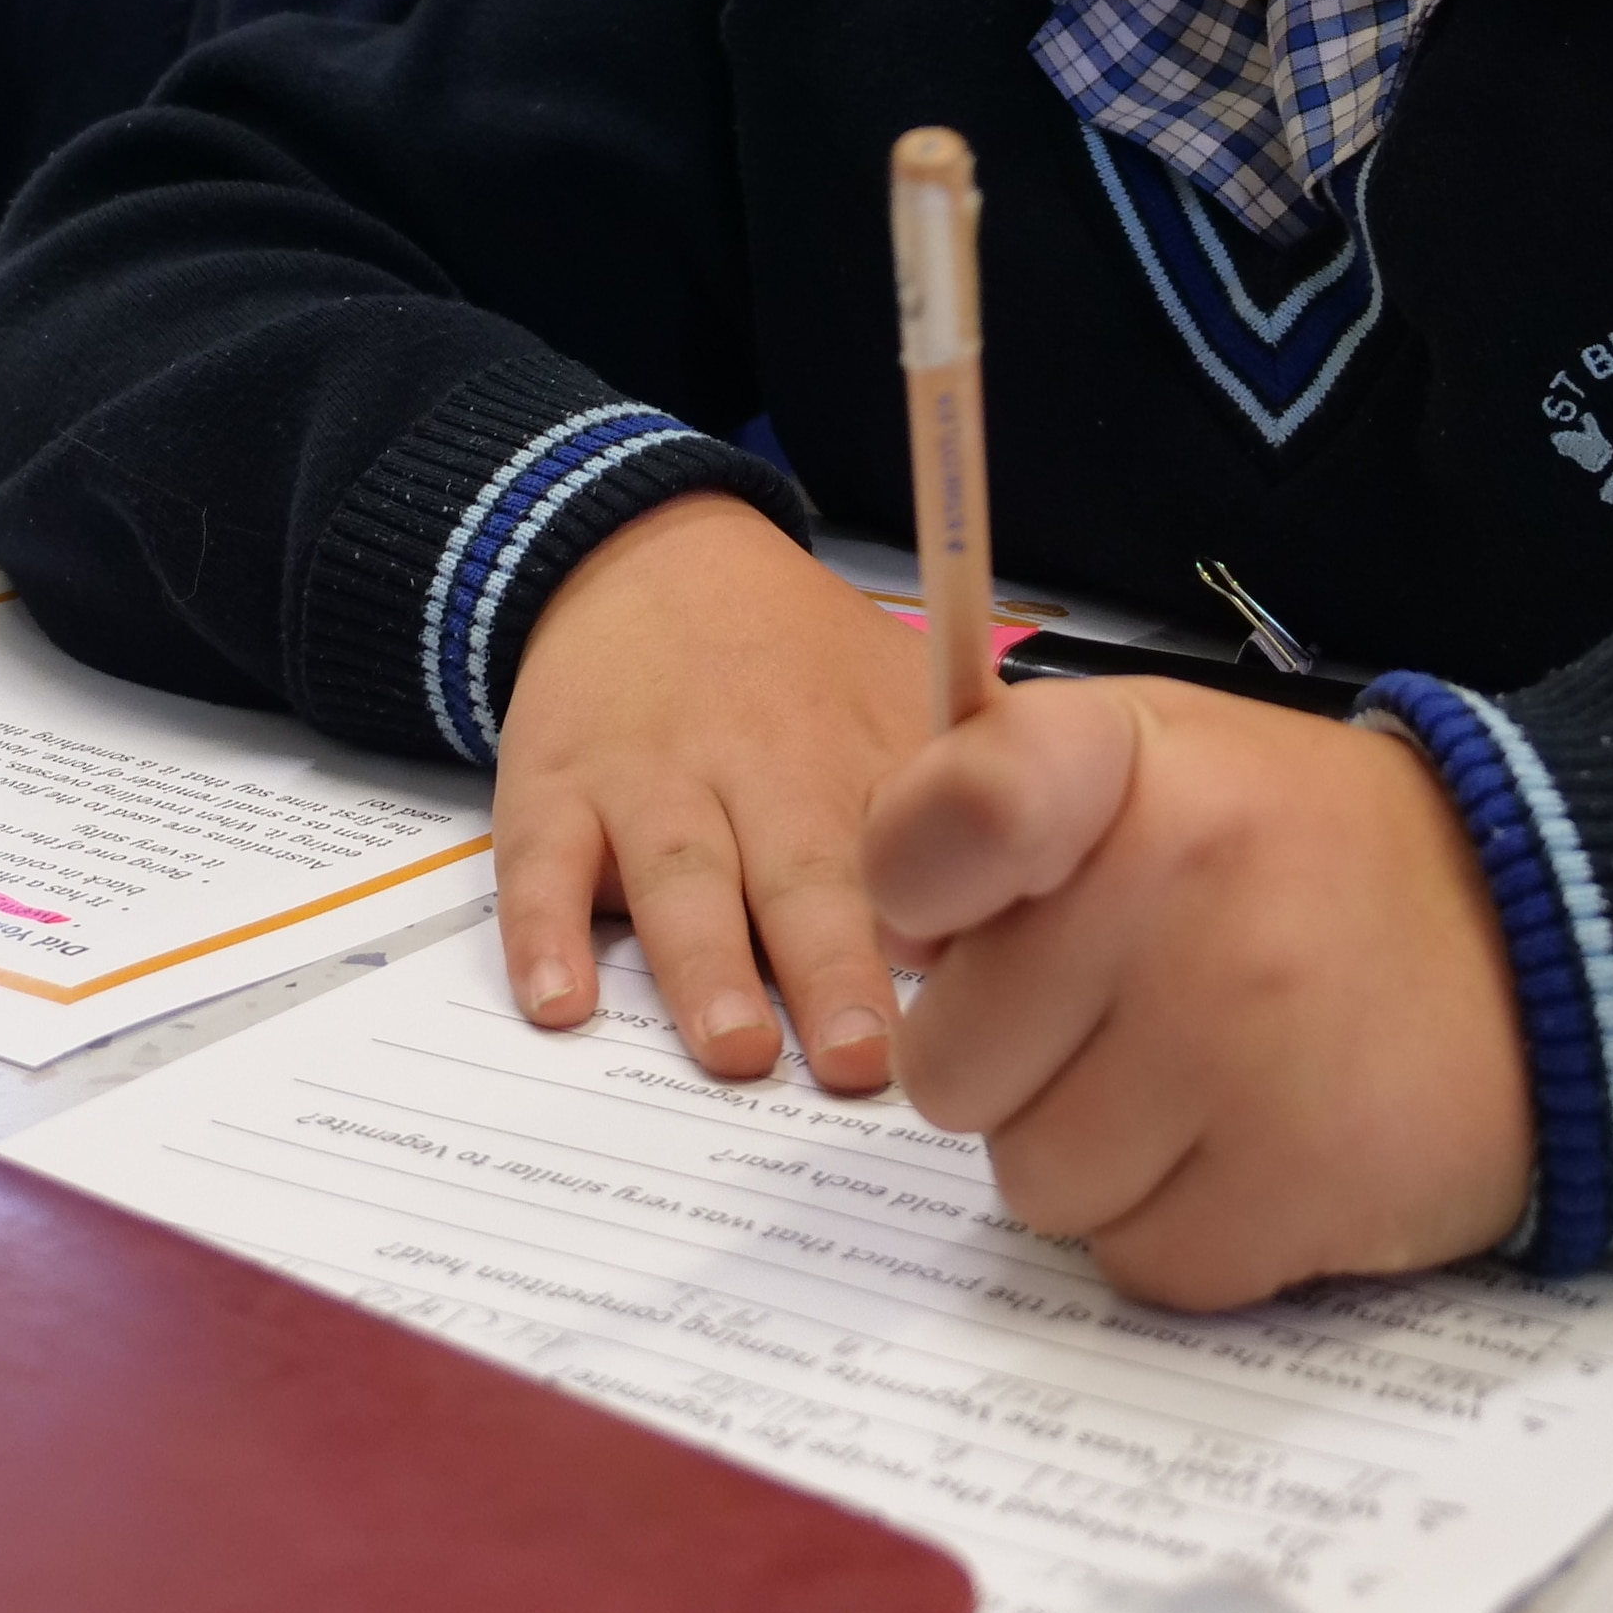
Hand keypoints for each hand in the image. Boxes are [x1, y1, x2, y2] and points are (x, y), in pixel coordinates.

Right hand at [494, 493, 939, 1093]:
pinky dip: (543, 933)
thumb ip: (967, 790)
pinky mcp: (552, 788)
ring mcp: (647, 781)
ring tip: (732, 1048)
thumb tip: (1070, 903)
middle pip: (798, 873)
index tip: (978, 1013)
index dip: (938, 937)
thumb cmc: (792, 659)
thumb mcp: (898, 688)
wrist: (645, 553)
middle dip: (830, 967)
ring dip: (703, 965)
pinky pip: (542, 863)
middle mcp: (753, 769)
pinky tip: (557, 1002)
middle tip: (860, 1060)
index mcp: (852, 756)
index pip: (907, 858)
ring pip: (677, 876)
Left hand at [866, 680, 1533, 1310]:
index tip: (949, 918)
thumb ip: (997, 811)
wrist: (1543, 942)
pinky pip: (1141, 1263)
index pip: (951, 816)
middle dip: (1011, 1065)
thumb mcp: (1155, 758)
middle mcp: (1186, 892)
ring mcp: (1248, 1046)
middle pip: (950, 1067)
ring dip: (1094, 1159)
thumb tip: (888, 939)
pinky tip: (1248, 1152)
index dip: (916, 888)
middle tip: (1111, 1021)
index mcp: (1130, 764)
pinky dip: (1179, 1231)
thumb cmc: (1296, 856)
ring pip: (1036, 1185)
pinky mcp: (1305, 1183)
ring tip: (1193, 1085)